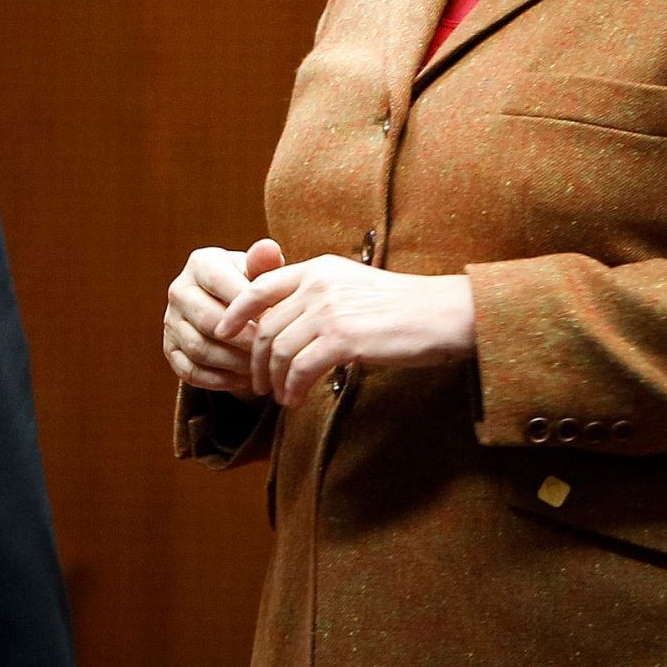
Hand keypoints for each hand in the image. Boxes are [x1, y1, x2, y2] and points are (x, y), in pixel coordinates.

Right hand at [163, 238, 286, 398]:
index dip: (250, 307)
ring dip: (233, 363)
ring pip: (199, 349)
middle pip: (209, 321)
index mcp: (200, 263)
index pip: (222, 285)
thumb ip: (265, 263)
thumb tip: (269, 249)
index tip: (277, 323)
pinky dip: (219, 380)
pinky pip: (190, 371)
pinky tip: (244, 380)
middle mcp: (179, 289)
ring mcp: (171, 321)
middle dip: (243, 341)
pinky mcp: (169, 349)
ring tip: (261, 368)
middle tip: (270, 353)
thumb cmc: (251, 286)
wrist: (230, 307)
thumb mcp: (259, 272)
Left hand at [215, 256, 476, 407]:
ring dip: (275, 380)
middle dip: (256, 360)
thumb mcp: (352, 286)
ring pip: (279, 350)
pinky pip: (300, 368)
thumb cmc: (402, 306)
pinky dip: (293, 388)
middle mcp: (318, 283)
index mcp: (318, 267)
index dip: (235, 311)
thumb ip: (318, 294)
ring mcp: (329, 309)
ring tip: (281, 397)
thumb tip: (287, 323)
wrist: (443, 314)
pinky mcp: (343, 338)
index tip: (223, 333)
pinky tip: (297, 399)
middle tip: (259, 384)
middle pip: (266, 326)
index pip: (260, 285)